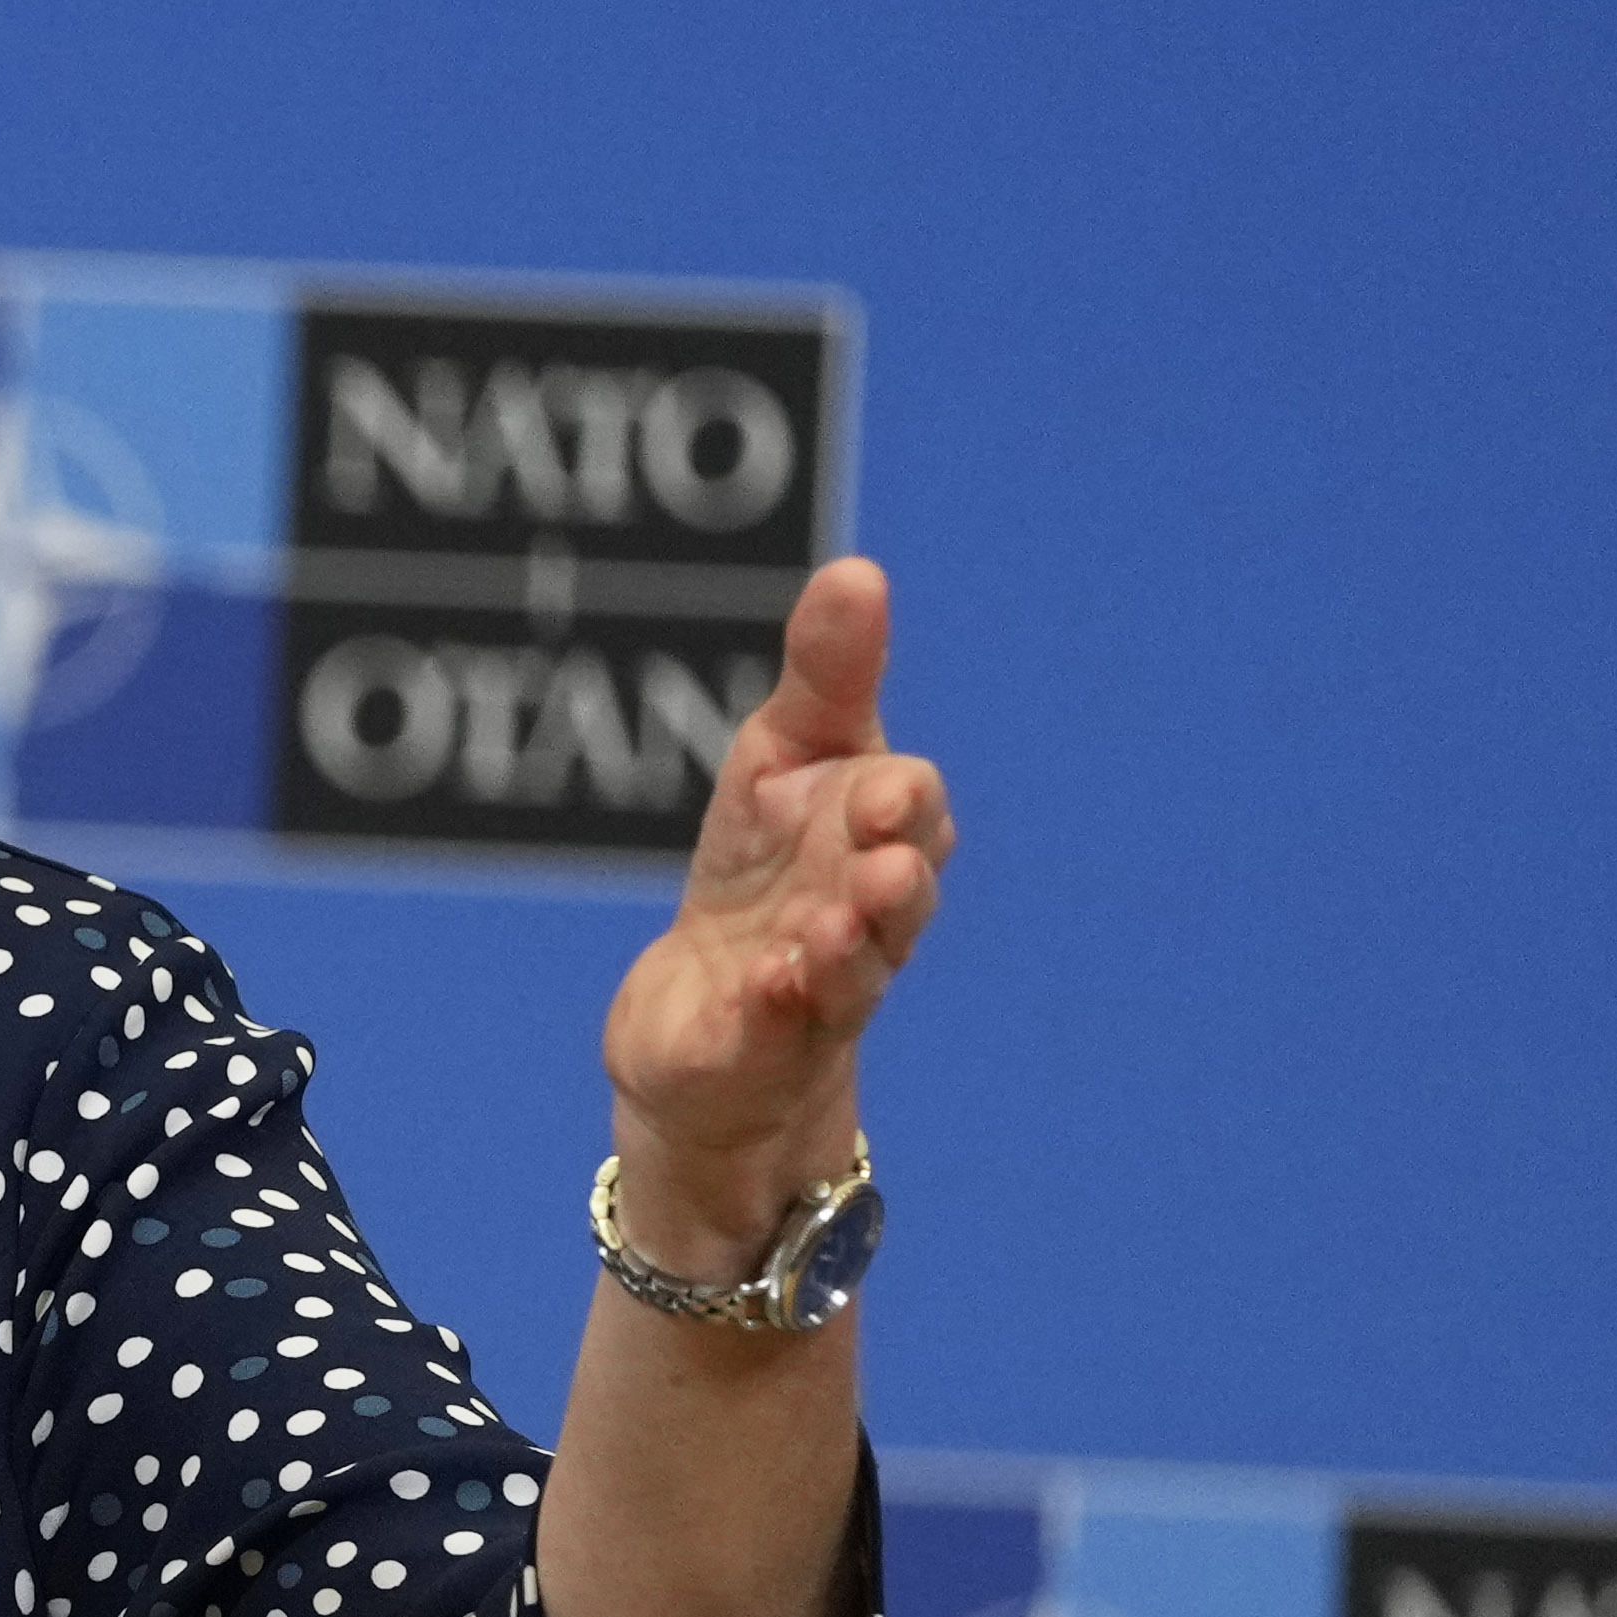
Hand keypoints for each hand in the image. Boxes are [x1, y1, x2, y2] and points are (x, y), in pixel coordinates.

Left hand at [600, 556, 948, 1270]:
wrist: (708, 1025)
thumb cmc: (764, 873)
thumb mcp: (785, 758)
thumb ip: (826, 677)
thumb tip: (857, 570)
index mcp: (874, 836)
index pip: (908, 811)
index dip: (903, 801)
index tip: (885, 783)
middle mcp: (864, 915)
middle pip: (902, 894)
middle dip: (898, 873)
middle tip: (884, 851)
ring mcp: (819, 987)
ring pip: (855, 967)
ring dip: (848, 943)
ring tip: (829, 924)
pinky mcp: (762, 1045)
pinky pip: (777, 1027)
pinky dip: (775, 1006)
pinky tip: (766, 985)